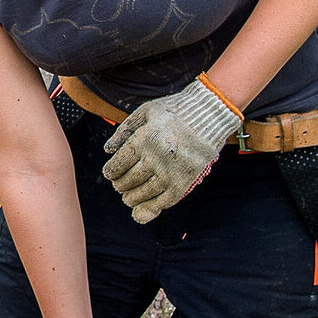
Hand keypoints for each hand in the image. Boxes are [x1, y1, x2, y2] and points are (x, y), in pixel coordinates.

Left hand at [101, 79, 241, 223]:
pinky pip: (165, 201)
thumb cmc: (174, 111)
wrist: (210, 113)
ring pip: (144, 194)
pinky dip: (153, 207)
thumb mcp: (145, 112)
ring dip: (132, 199)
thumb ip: (124, 130)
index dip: (111, 173)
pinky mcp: (186, 181)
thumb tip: (107, 150)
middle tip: (120, 186)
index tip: (111, 174)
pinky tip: (146, 206)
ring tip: (129, 198)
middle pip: (128, 181)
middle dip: (120, 186)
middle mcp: (156, 157)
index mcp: (144, 139)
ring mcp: (172, 171)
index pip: (117, 166)